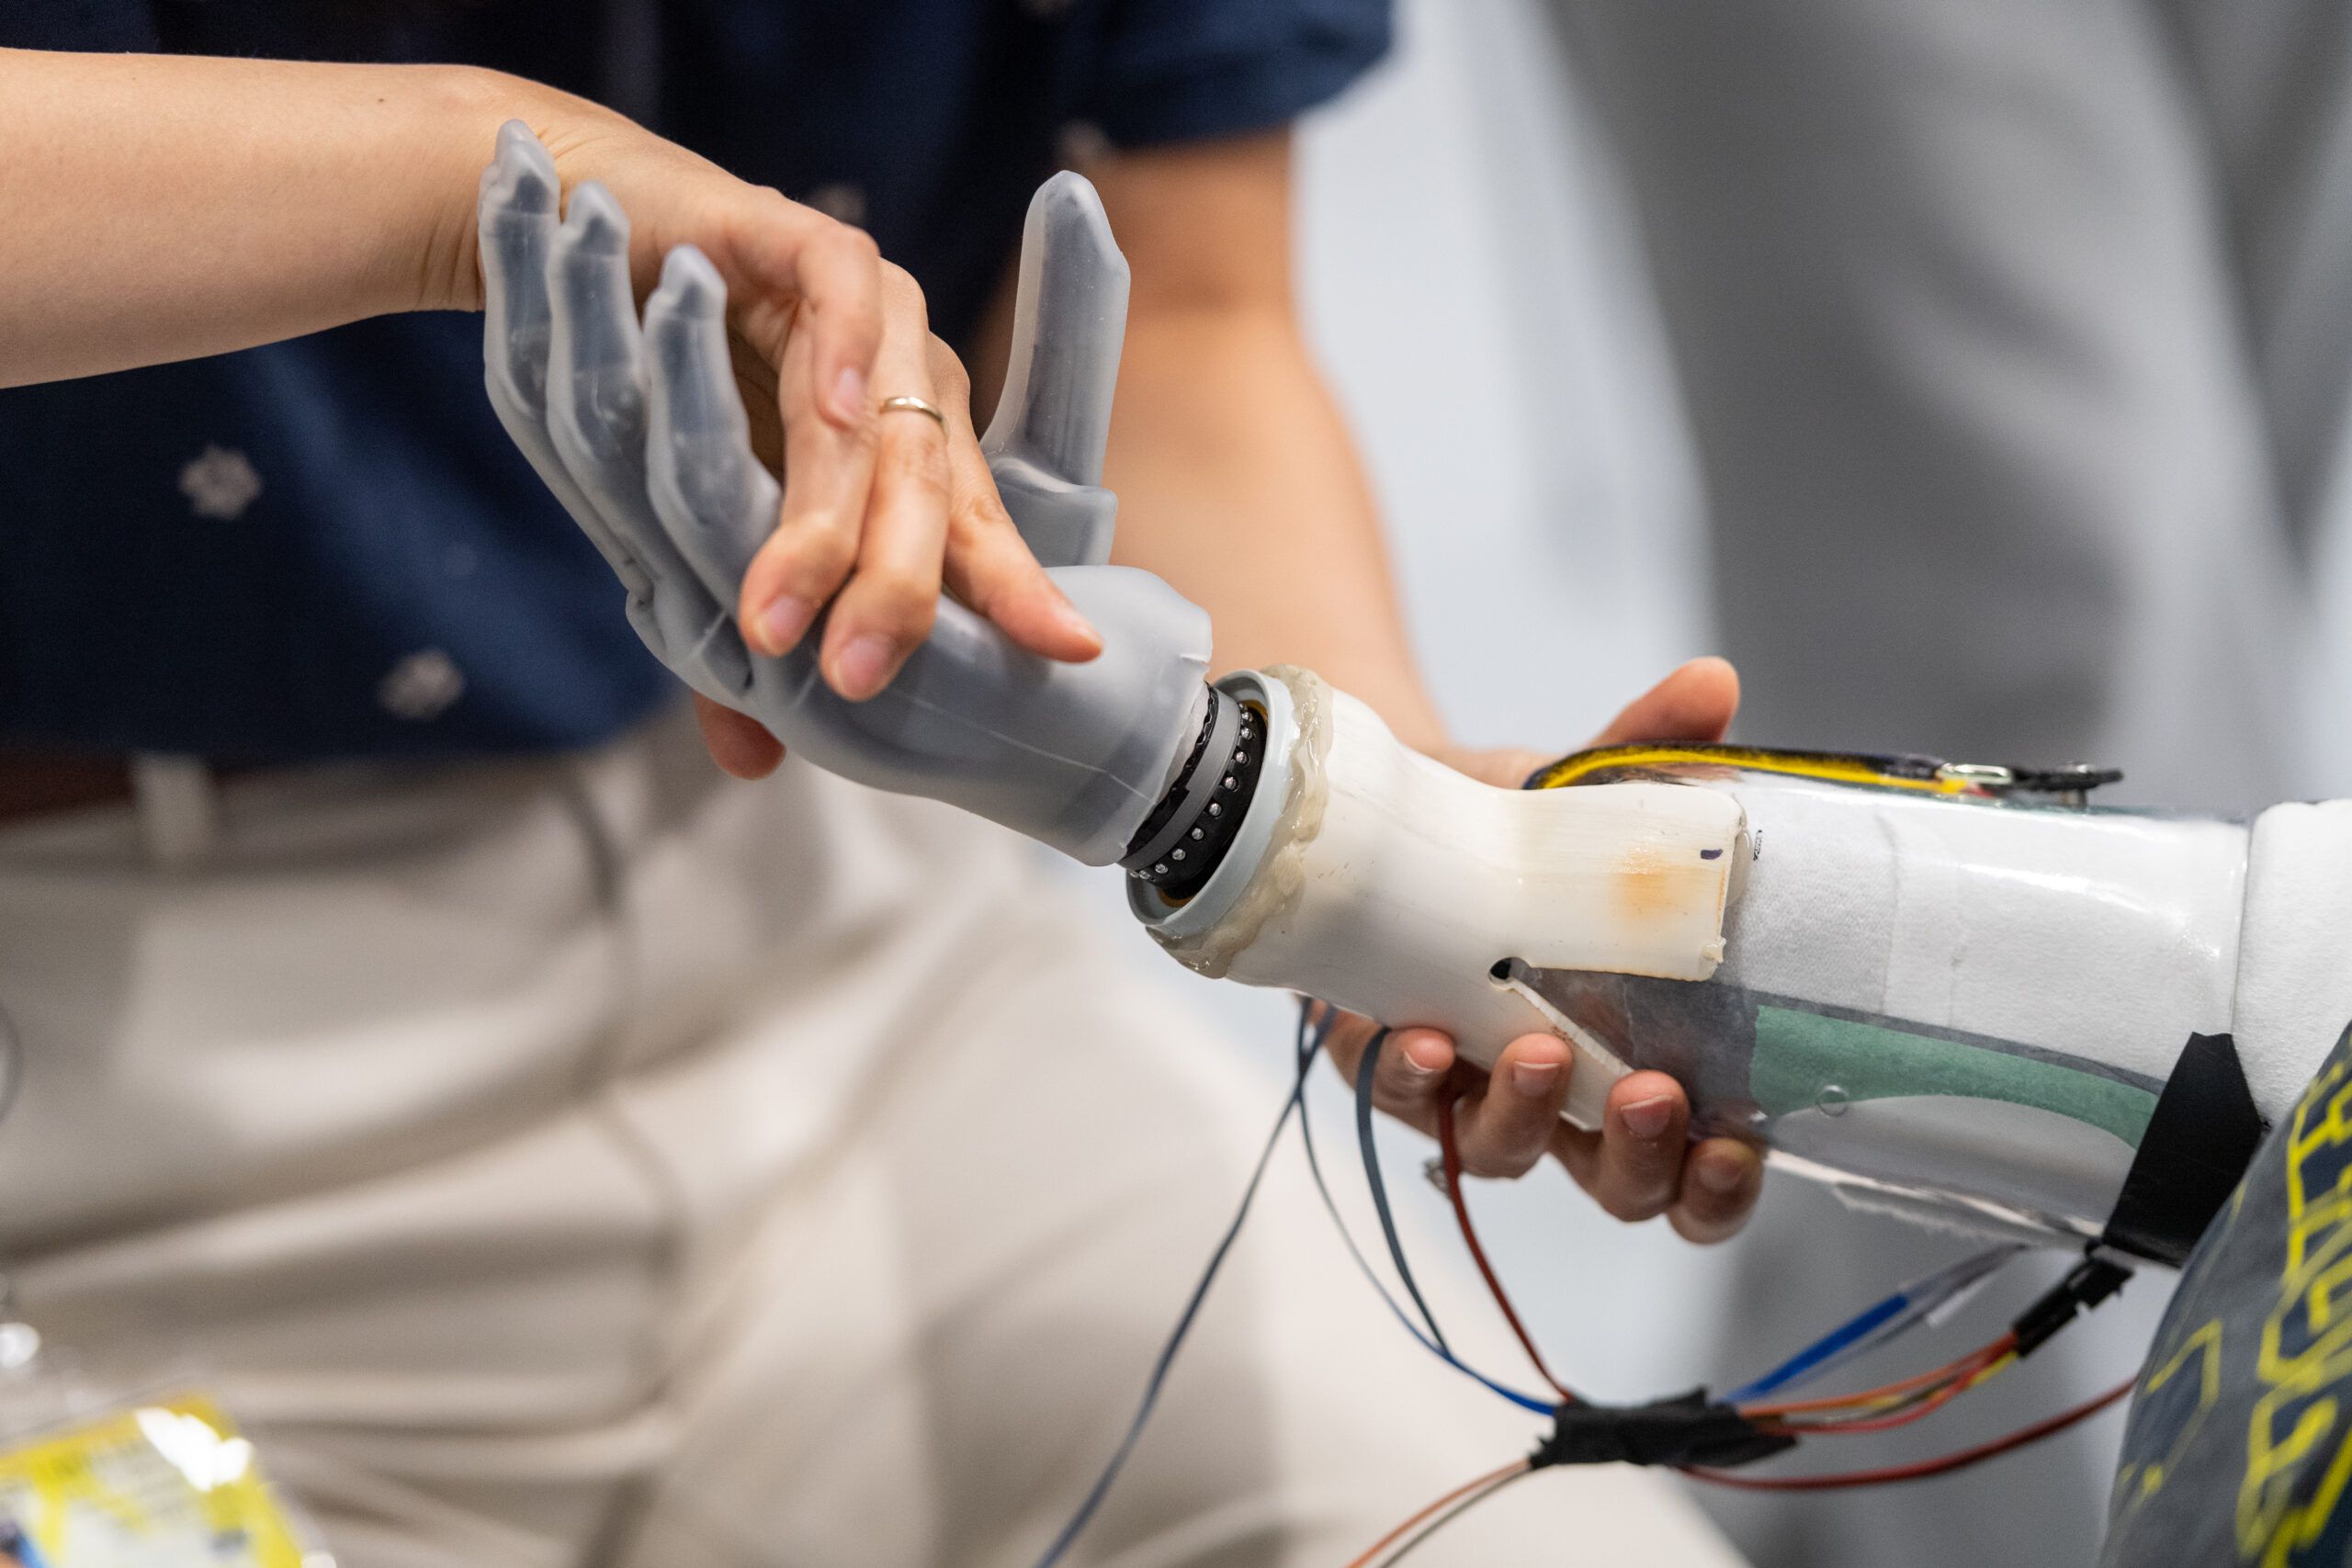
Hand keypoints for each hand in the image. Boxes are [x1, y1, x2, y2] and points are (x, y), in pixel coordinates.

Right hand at [467, 99, 1098, 776]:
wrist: (587, 252)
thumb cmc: (669, 396)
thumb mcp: (709, 528)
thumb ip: (739, 632)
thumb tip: (756, 765)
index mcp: (915, 446)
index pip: (974, 533)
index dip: (1016, 591)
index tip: (1066, 655)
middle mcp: (910, 379)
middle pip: (932, 494)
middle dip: (899, 592)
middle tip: (859, 682)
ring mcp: (869, 308)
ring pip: (880, 418)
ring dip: (828, 519)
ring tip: (783, 614)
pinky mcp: (806, 240)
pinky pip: (839, 298)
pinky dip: (833, 355)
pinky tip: (820, 418)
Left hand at [1320, 656, 1764, 1243]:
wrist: (1390, 804)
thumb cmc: (1516, 825)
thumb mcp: (1585, 788)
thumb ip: (1650, 749)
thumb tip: (1712, 684)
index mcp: (1648, 1057)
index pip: (1702, 1168)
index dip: (1721, 1185)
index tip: (1739, 1148)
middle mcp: (1566, 1099)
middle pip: (1617, 1190)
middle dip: (1640, 1162)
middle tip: (1652, 1098)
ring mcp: (1472, 1091)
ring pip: (1504, 1157)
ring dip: (1528, 1118)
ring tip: (1540, 1053)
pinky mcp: (1386, 1065)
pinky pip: (1400, 1099)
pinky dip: (1415, 1078)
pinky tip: (1425, 1042)